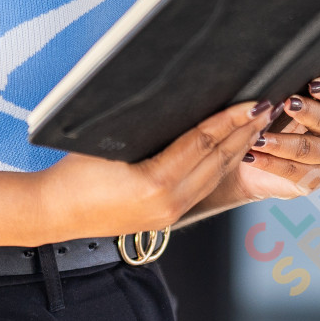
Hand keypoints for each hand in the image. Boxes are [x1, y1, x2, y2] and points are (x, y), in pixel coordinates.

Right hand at [38, 99, 272, 239]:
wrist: (53, 212)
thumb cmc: (72, 172)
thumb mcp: (108, 141)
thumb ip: (146, 126)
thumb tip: (180, 100)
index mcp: (154, 183)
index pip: (203, 143)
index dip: (230, 120)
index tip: (252, 102)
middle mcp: (168, 203)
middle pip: (217, 160)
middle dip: (244, 132)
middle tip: (266, 107)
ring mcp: (169, 214)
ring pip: (215, 177)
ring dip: (238, 149)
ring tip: (256, 126)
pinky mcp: (166, 220)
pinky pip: (202, 188)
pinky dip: (220, 167)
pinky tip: (230, 152)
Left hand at [230, 77, 319, 202]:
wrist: (264, 161)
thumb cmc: (277, 123)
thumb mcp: (283, 106)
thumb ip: (285, 95)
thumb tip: (269, 88)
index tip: (312, 85)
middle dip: (305, 111)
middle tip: (285, 104)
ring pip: (307, 148)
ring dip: (280, 143)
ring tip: (259, 138)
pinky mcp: (318, 179)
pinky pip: (292, 170)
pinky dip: (269, 163)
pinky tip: (252, 157)